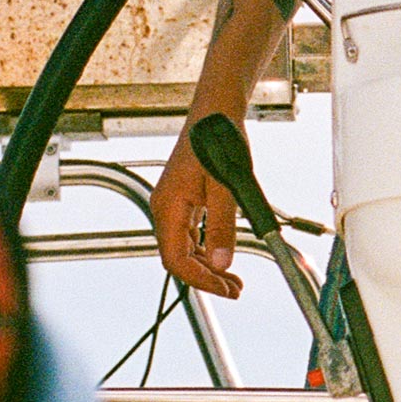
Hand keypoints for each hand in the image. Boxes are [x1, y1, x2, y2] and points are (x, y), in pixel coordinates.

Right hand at [150, 133, 244, 296]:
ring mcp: (173, 204)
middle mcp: (165, 208)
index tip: (224, 289)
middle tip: (235, 290)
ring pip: (185, 248)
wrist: (216, 111)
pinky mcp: (184, 200)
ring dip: (208, 266)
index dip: (200, 279)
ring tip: (233, 280)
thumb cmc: (218, 140)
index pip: (176, 259)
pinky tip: (223, 256)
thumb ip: (223, 225)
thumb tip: (222, 262)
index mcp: (169, 206)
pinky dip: (206, 249)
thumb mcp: (226, 186)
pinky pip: (190, 234)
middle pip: (179, 257)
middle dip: (206, 277)